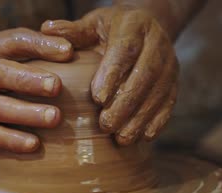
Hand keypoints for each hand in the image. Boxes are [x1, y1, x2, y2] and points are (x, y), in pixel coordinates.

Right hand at [0, 28, 72, 152]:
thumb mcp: (4, 52)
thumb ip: (34, 47)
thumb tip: (70, 48)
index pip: (14, 41)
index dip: (41, 45)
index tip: (68, 51)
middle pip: (0, 75)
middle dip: (28, 81)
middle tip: (55, 86)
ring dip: (27, 114)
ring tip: (54, 117)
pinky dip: (13, 141)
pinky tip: (35, 144)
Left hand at [41, 6, 178, 144]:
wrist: (145, 29)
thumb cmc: (110, 30)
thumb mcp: (92, 25)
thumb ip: (73, 31)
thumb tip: (47, 30)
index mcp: (134, 25)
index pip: (126, 49)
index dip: (113, 74)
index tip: (97, 98)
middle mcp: (157, 43)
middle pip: (146, 75)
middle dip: (126, 103)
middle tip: (106, 125)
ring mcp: (169, 64)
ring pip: (159, 93)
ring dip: (140, 118)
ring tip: (121, 138)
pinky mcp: (174, 83)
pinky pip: (170, 104)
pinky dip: (157, 122)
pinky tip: (142, 138)